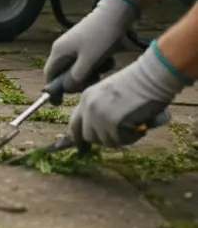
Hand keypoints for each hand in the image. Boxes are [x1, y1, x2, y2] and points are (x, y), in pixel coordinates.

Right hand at [44, 0, 138, 93]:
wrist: (115, 14)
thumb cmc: (101, 37)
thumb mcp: (89, 61)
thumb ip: (76, 77)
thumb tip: (67, 88)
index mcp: (59, 52)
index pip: (50, 75)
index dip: (54, 90)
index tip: (59, 103)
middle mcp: (63, 49)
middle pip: (64, 73)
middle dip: (78, 80)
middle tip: (94, 80)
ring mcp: (74, 45)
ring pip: (78, 67)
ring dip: (91, 72)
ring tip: (105, 67)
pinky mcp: (86, 43)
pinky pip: (87, 60)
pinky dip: (97, 64)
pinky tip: (109, 60)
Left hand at [69, 42, 190, 147]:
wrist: (151, 77)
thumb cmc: (137, 83)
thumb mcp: (109, 94)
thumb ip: (101, 110)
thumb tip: (102, 133)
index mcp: (85, 98)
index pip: (75, 124)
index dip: (78, 139)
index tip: (82, 150)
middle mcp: (88, 108)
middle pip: (89, 136)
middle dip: (105, 139)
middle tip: (122, 134)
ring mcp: (98, 116)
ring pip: (107, 141)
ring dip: (121, 138)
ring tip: (135, 124)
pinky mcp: (112, 123)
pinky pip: (121, 140)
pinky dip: (133, 137)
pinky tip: (140, 124)